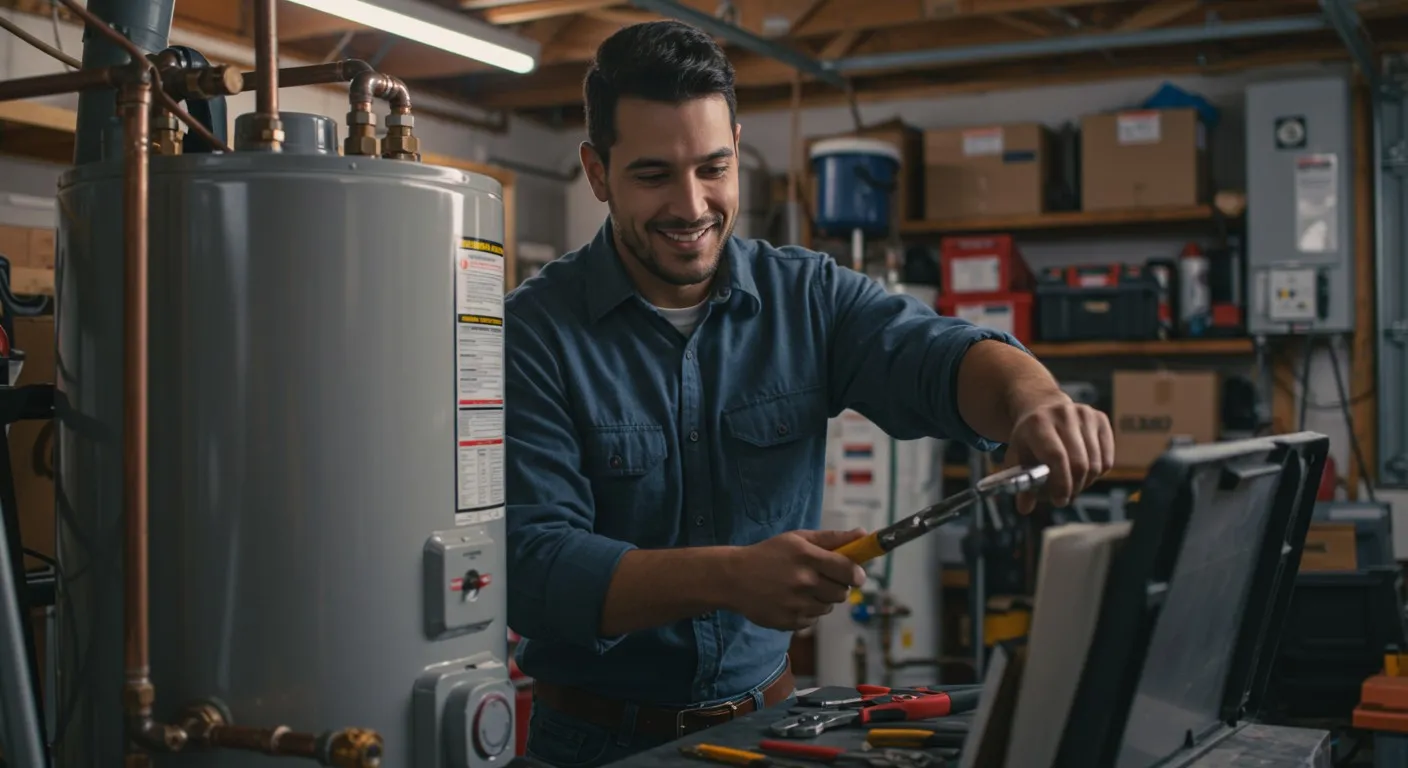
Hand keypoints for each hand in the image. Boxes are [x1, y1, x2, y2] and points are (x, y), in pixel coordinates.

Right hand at [724, 529, 867, 630]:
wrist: (734, 579)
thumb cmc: (770, 554)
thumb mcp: (798, 539)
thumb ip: (833, 538)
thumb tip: (864, 534)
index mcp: (806, 556)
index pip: (848, 570)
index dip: (856, 573)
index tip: (856, 574)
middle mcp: (803, 581)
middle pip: (842, 592)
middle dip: (838, 586)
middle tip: (824, 579)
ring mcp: (796, 604)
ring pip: (828, 607)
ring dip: (822, 599)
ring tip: (803, 589)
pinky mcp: (789, 622)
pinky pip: (813, 620)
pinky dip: (808, 612)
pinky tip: (792, 600)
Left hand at [1005, 395, 1114, 512]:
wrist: (1043, 408)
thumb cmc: (1029, 437)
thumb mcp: (1017, 456)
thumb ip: (1021, 482)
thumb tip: (1024, 508)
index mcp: (1038, 423)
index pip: (1056, 457)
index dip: (1060, 483)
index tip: (1059, 500)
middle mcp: (1063, 414)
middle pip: (1079, 463)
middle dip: (1073, 487)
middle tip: (1064, 497)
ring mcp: (1085, 415)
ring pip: (1096, 464)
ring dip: (1085, 482)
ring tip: (1071, 484)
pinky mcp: (1101, 419)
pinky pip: (1107, 459)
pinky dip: (1097, 474)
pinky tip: (1083, 471)